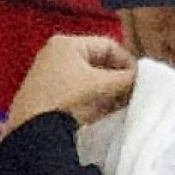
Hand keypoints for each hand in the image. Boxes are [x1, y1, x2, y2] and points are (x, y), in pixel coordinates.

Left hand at [5, 35, 135, 132]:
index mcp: (68, 44)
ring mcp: (51, 74)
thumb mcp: (101, 87)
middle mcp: (57, 54)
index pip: (108, 46)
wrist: (32, 131)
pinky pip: (78, 91)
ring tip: (121, 104)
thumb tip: (141, 78)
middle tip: (133, 93)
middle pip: (98, 62)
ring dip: (107, 90)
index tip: (139, 79)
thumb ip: (125, 79)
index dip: (127, 61)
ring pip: (89, 78)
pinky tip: (104, 111)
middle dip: (117, 79)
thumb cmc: (66, 100)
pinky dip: (93, 99)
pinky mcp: (49, 94)